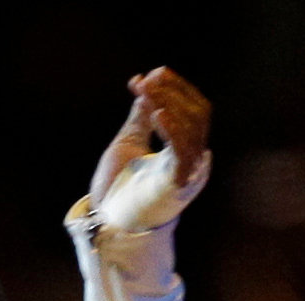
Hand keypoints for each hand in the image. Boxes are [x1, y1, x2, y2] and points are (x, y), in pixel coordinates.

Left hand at [90, 65, 212, 227]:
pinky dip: (171, 129)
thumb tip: (146, 85)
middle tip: (146, 81)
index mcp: (186, 150)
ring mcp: (187, 173)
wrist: (106, 220)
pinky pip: (181, 151)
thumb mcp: (130, 141)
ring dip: (168, 102)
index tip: (151, 74)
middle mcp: (193, 160)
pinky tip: (156, 113)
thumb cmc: (118, 187)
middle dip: (172, 90)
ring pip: (193, 126)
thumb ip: (141, 115)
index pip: (195, 109)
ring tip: (145, 92)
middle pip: (198, 112)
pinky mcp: (176, 184)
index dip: (176, 87)